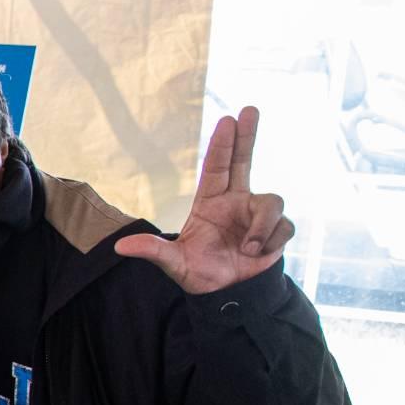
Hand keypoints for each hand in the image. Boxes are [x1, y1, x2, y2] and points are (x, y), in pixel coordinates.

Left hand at [114, 106, 291, 293]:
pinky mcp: (276, 231)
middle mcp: (235, 202)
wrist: (229, 296)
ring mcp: (256, 215)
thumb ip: (153, 252)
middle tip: (250, 109)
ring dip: (261, 227)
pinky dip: (271, 241)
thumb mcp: (174, 263)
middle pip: (244, 161)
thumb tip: (120, 246)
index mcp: (210, 203)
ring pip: (271, 202)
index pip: (216, 167)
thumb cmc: (200, 273)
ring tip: (247, 249)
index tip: (227, 119)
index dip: (222, 144)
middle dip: (247, 135)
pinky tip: (257, 255)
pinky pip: (283, 226)